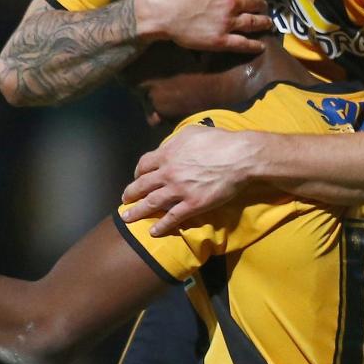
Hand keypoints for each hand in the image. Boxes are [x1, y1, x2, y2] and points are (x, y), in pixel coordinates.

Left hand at [120, 124, 260, 235]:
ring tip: (127, 218)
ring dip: (137, 212)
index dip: (137, 173)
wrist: (239, 157)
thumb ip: (175, 141)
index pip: (143, 165)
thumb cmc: (219, 141)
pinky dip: (161, 225)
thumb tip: (167, 147)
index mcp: (167, 154)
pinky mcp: (192, 205)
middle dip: (130, 194)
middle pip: (142, 185)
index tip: (137, 178)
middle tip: (124, 201)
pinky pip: (172, 218)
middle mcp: (168, 173)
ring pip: (152, 203)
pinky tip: (153, 231)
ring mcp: (179, 190)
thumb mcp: (191, 133)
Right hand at [137, 0, 272, 52]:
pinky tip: (261, 46)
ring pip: (252, 23)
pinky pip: (242, 44)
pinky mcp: (221, 40)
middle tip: (265, 6)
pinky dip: (254, 45)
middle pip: (254, 3)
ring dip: (263, 23)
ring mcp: (228, 23)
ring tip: (268, 23)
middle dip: (261, 4)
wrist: (161, 10)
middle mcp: (232, 3)